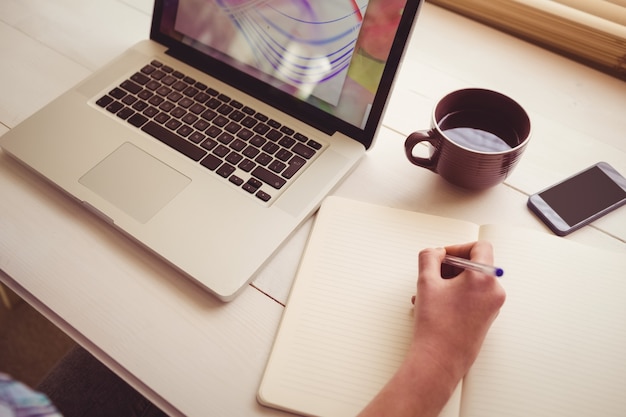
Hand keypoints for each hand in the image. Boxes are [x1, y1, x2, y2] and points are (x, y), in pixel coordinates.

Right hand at [412, 241, 505, 386]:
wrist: (439, 360)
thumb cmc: (436, 324)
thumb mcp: (426, 282)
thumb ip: (429, 257)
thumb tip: (436, 252)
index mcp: (484, 279)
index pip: (480, 247)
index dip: (458, 247)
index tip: (442, 256)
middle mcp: (494, 292)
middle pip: (475, 265)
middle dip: (450, 266)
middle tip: (432, 274)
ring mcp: (492, 307)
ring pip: (471, 282)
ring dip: (448, 282)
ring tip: (427, 292)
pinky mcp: (486, 319)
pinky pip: (472, 297)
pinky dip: (455, 295)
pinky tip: (434, 304)